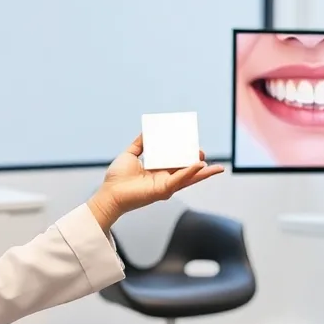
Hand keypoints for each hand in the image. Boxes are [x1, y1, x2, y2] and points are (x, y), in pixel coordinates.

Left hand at [87, 134, 224, 228]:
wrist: (109, 192)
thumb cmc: (117, 178)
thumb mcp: (130, 154)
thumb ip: (140, 143)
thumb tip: (147, 131)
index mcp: (158, 170)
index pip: (176, 161)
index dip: (186, 153)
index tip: (193, 143)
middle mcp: (164, 179)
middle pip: (187, 170)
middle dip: (198, 162)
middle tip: (203, 151)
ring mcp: (165, 185)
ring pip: (189, 177)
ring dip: (202, 172)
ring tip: (214, 166)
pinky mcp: (163, 190)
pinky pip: (180, 179)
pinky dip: (191, 172)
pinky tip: (200, 165)